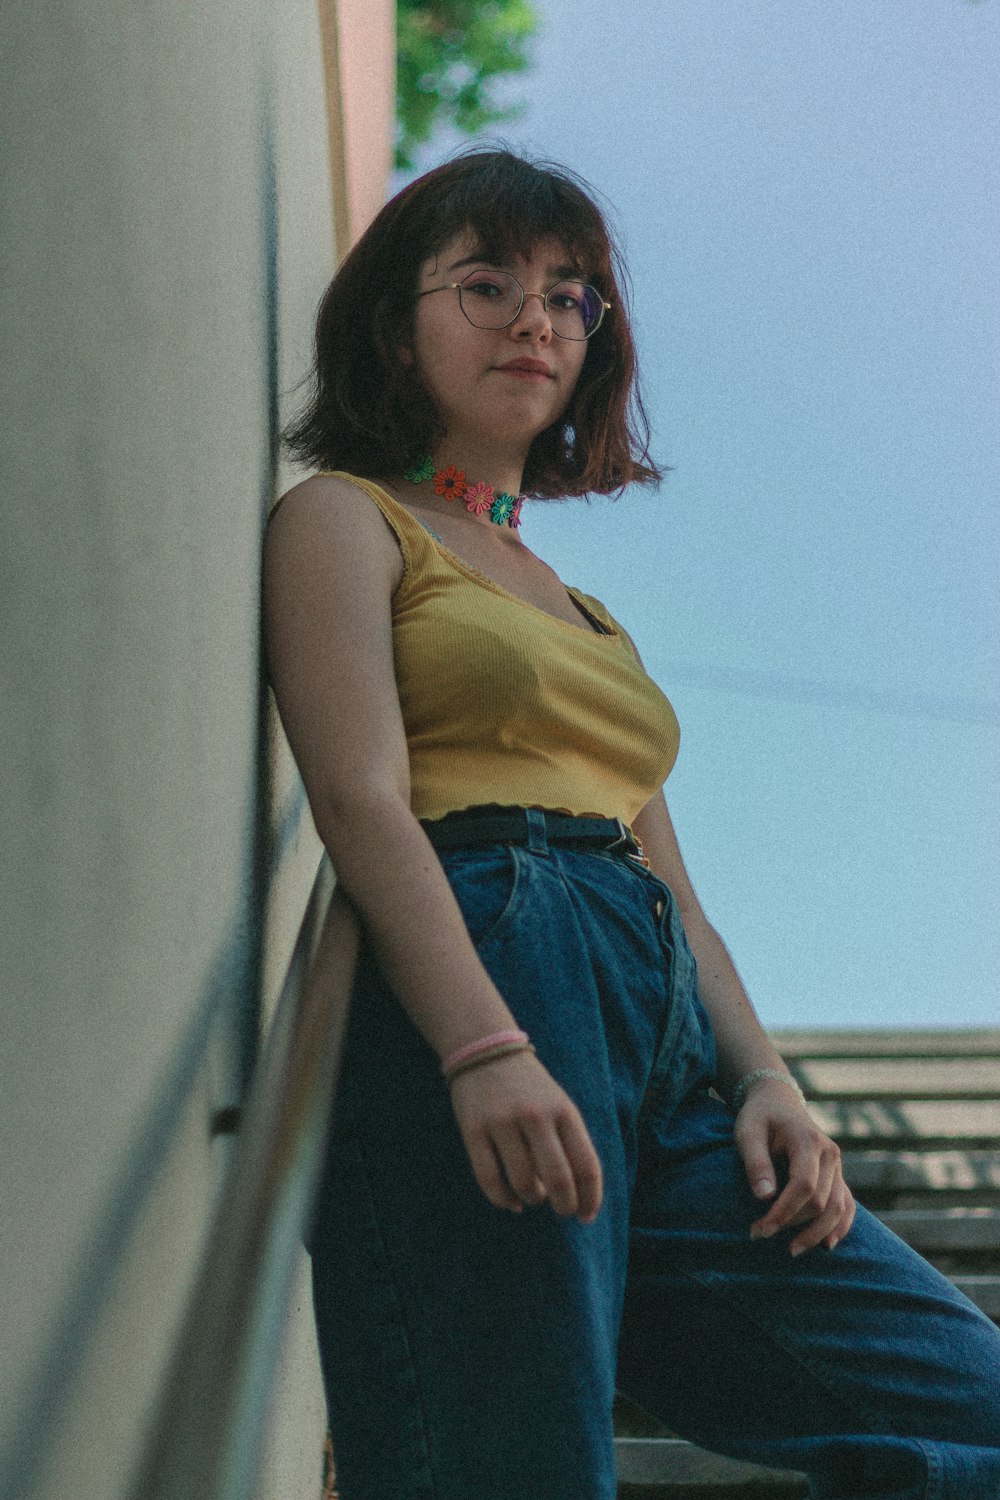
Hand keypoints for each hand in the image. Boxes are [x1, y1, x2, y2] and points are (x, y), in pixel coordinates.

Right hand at [448, 1050, 603, 1223]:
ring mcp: (503, 1123)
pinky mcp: (474, 1130)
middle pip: (558, 1179)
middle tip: (563, 1211)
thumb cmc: (530, 1088)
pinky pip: (489, 1179)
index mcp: (563, 1111)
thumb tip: (576, 1195)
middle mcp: (536, 1116)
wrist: (486, 1049)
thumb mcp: (559, 1104)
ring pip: (524, 1182)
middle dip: (564, 1206)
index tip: (586, 1217)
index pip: (586, 1165)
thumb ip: (570, 1143)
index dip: (590, 1199)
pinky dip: (503, 1200)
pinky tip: (512, 1202)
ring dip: (534, 1199)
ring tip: (535, 1196)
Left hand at [733, 1078, 855, 1255]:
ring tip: (792, 1250)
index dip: (784, 1212)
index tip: (760, 1229)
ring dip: (816, 1233)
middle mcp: (830, 1154)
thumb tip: (764, 1197)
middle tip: (759, 1235)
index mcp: (808, 1140)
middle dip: (792, 1224)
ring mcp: (838, 1165)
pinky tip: (827, 1244)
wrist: (778, 1102)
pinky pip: (847, 1205)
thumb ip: (756, 1162)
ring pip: (838, 1208)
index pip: (804, 1185)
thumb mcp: (748, 1132)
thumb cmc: (759, 1117)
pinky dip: (841, 1226)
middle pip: (821, 1201)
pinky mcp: (838, 1175)